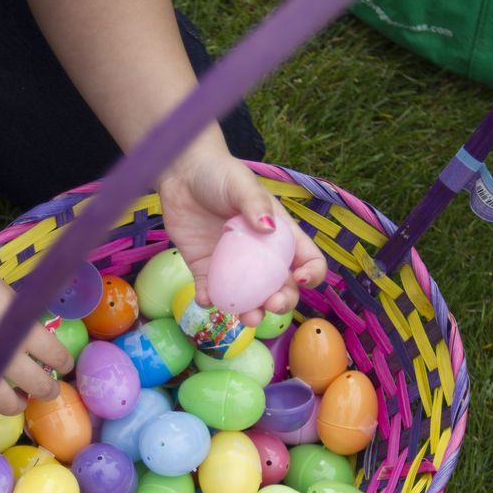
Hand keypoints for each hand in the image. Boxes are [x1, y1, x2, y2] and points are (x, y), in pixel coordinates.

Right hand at [0, 255, 72, 451]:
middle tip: (44, 388)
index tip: (61, 364)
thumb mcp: (6, 295)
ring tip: (16, 401)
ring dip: (16, 405)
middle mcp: (3, 356)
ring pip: (7, 405)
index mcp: (20, 331)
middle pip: (37, 385)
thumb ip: (22, 320)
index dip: (62, 362)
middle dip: (46, 389)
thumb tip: (35, 335)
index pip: (55, 355)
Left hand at [158, 148, 326, 326]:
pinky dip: (210, 300)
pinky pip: (210, 291)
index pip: (306, 260)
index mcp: (279, 235)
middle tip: (270, 305)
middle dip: (282, 302)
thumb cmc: (219, 174)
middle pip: (281, 287)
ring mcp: (232, 265)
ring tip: (247, 319)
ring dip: (250, 312)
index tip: (300, 278)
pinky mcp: (204, 268)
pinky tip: (206, 299)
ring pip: (248, 297)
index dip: (311, 274)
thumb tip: (268, 227)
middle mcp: (259, 255)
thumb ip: (255, 204)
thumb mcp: (241, 184)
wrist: (181, 174)